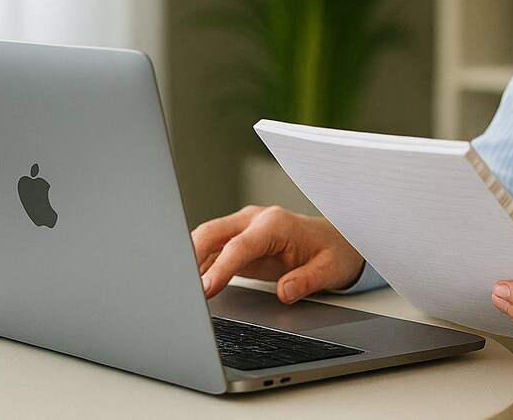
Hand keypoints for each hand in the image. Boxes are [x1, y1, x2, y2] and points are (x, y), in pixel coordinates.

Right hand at [191, 205, 364, 303]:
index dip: (220, 268)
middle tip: (177, 288)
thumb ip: (307, 280)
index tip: (204, 289)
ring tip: (176, 290)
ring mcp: (244, 228)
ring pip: (206, 240)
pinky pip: (212, 251)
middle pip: (211, 234)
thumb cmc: (332, 252)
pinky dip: (198, 266)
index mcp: (276, 224)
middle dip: (189, 257)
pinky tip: (189, 285)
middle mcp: (255, 221)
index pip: (239, 246)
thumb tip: (285, 292)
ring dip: (189, 262)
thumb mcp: (329, 269)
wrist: (336, 242)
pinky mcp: (238, 240)